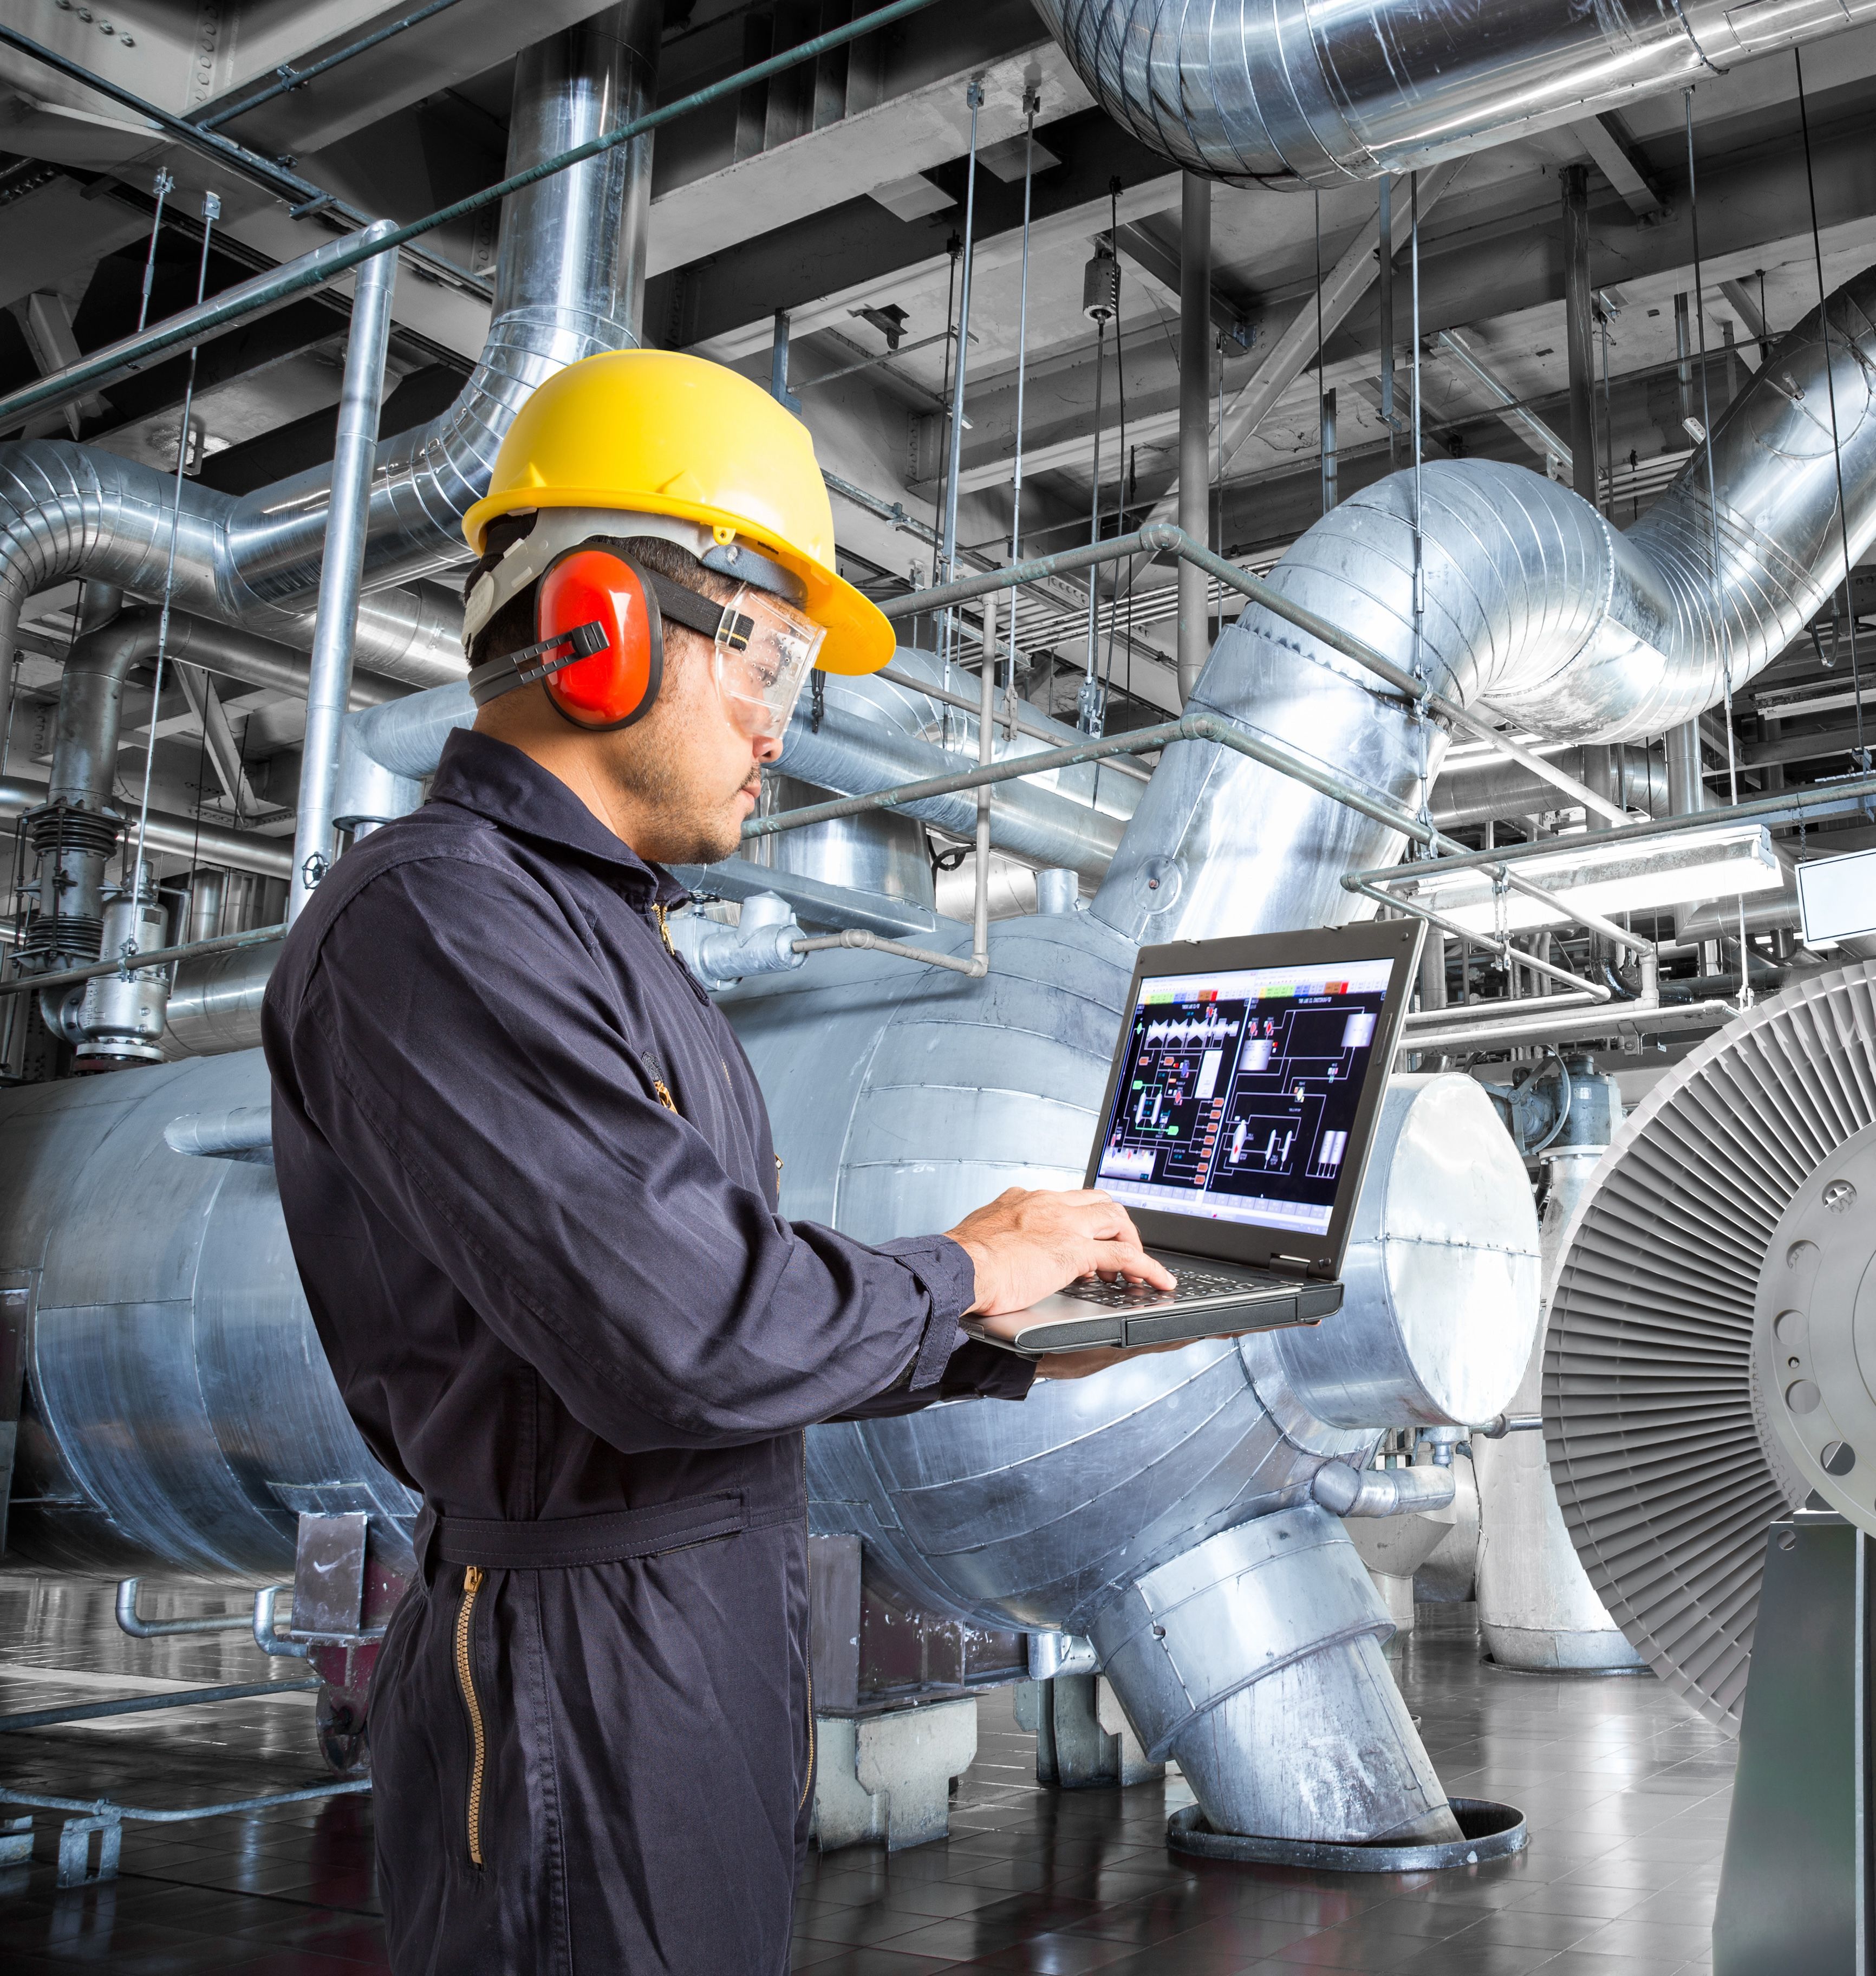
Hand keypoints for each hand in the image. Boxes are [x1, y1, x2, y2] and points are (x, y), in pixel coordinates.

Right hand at [946, 1186, 1174, 1316]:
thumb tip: (1003, 1250)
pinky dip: (1148, 1267)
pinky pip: (1125, 1255)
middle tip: (1117, 1252)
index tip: (1088, 1235)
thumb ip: (1001, 1235)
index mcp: (1023, 1200)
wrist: (955, 1270)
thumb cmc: (959, 1263)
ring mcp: (1064, 1224)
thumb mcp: (982, 1237)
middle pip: (1099, 1201)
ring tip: (1136, 1268)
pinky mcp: (1075, 1250)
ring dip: (1131, 1242)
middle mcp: (1047, 1204)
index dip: (1085, 1218)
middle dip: (1115, 1225)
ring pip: (1116, 1219)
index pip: (1067, 1199)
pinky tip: (1159, 1281)